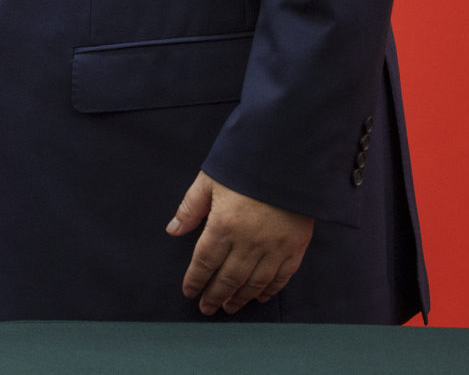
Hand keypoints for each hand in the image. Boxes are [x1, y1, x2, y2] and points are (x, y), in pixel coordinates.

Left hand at [167, 171, 314, 314]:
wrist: (288, 158)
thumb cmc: (243, 167)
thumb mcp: (209, 181)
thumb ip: (190, 208)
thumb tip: (173, 230)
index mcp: (223, 226)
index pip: (204, 262)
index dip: (195, 280)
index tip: (189, 292)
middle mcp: (248, 242)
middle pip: (228, 278)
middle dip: (215, 295)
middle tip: (206, 309)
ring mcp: (274, 248)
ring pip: (254, 282)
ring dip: (239, 297)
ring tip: (229, 307)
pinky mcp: (295, 247)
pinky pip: (281, 277)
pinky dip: (269, 290)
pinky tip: (259, 296)